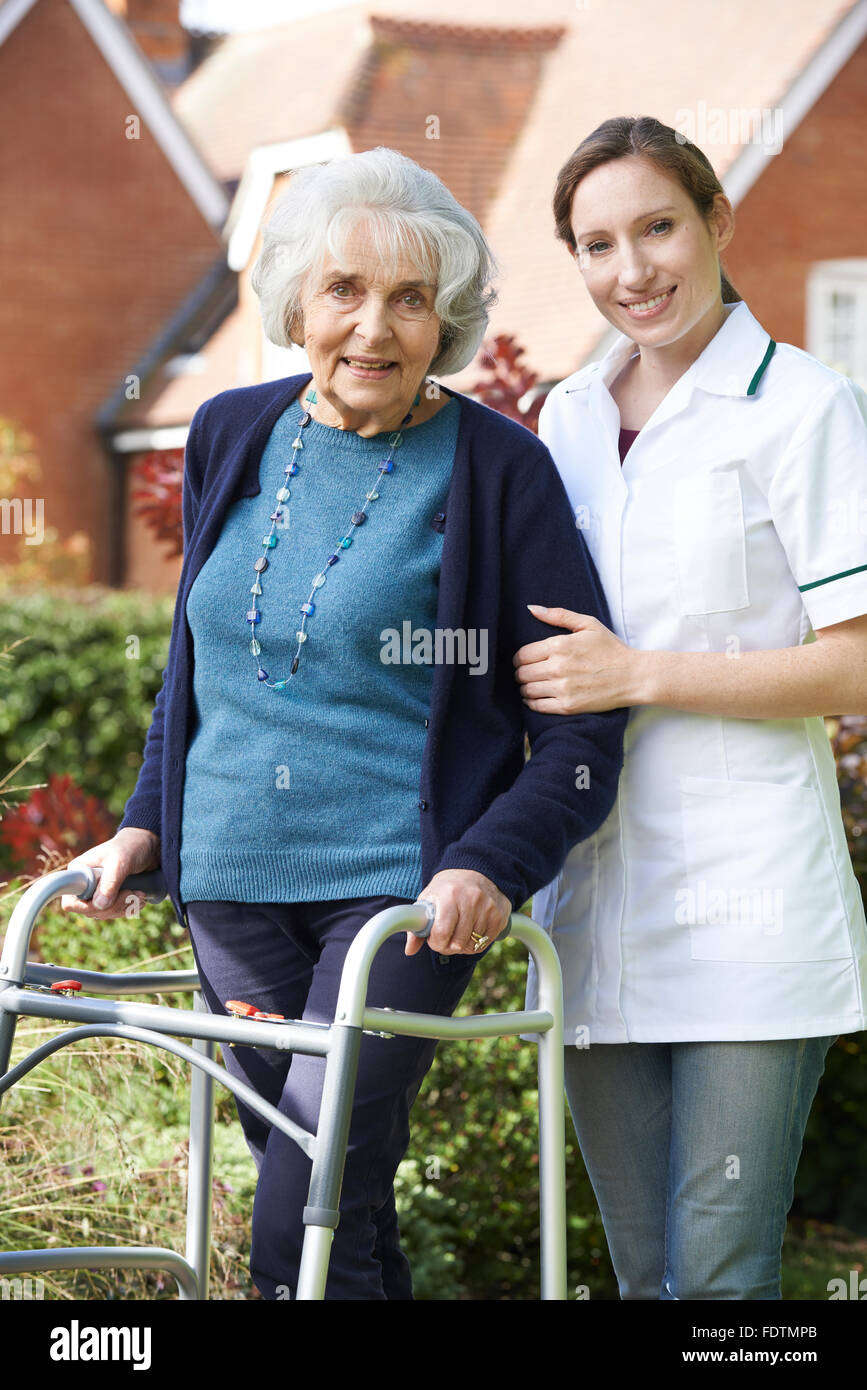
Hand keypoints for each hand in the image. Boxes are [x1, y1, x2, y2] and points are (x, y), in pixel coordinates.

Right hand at [59, 827, 160, 919]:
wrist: (146, 845)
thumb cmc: (130, 847)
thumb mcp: (120, 862)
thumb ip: (109, 883)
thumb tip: (99, 906)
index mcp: (78, 872)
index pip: (70, 901)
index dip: (87, 906)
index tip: (108, 900)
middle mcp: (84, 884)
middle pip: (90, 910)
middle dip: (114, 906)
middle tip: (132, 892)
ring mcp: (96, 891)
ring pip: (103, 913)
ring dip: (124, 907)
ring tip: (140, 894)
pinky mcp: (109, 896)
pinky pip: (114, 912)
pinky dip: (128, 908)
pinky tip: (140, 898)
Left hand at [406, 869, 510, 956]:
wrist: (476, 871)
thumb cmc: (448, 888)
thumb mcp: (429, 900)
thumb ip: (418, 926)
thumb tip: (410, 950)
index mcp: (449, 895)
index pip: (442, 932)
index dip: (436, 942)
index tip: (435, 939)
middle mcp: (471, 899)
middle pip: (458, 942)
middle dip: (449, 946)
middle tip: (447, 939)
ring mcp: (488, 907)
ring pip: (472, 945)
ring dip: (463, 945)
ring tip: (459, 932)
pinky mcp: (500, 915)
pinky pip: (485, 942)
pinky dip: (477, 942)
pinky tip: (472, 931)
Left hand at [513, 605, 641, 713]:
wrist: (633, 676)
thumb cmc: (611, 649)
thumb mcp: (588, 624)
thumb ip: (559, 615)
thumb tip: (531, 608)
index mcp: (560, 645)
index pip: (522, 654)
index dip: (519, 658)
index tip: (524, 660)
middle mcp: (558, 667)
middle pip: (522, 673)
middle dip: (521, 673)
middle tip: (527, 673)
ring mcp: (562, 688)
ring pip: (527, 690)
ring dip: (525, 688)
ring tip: (532, 685)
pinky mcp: (568, 706)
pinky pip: (537, 706)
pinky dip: (531, 703)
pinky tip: (537, 698)